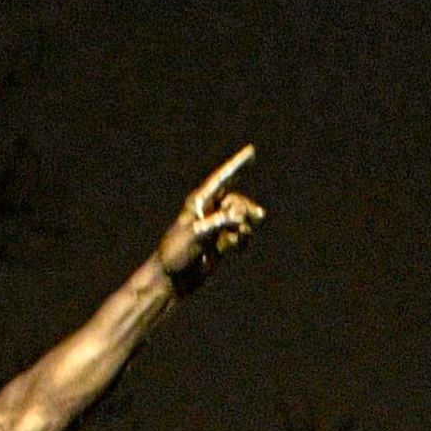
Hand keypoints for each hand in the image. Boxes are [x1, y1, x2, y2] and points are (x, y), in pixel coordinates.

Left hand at [157, 147, 263, 286]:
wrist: (172, 279)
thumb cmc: (176, 253)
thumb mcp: (196, 235)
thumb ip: (218, 222)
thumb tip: (240, 216)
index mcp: (199, 202)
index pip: (222, 179)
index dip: (237, 165)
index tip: (251, 151)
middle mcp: (209, 211)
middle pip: (237, 201)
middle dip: (247, 208)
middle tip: (258, 216)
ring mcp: (216, 226)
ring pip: (241, 218)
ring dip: (246, 226)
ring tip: (240, 239)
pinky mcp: (221, 242)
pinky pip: (241, 234)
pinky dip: (244, 239)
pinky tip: (239, 248)